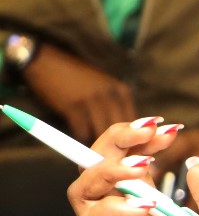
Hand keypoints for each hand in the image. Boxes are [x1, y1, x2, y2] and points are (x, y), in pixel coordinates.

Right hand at [21, 43, 136, 141]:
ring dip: (98, 144)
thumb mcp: (105, 86)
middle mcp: (111, 96)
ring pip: (102, 134)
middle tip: (108, 152)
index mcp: (121, 91)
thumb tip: (129, 132)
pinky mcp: (73, 107)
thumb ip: (117, 105)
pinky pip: (82, 133)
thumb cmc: (77, 78)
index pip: (134, 123)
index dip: (130, 137)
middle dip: (116, 144)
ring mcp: (92, 101)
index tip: (125, 148)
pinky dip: (81, 139)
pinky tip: (80, 140)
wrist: (46, 63)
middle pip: (122, 130)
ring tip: (94, 150)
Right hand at [68, 120, 198, 215]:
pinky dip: (114, 207)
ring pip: (83, 192)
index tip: (170, 128)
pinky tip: (148, 206)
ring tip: (144, 165)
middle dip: (117, 140)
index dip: (141, 141)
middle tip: (150, 131)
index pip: (133, 167)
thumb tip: (196, 164)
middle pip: (99, 169)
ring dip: (107, 168)